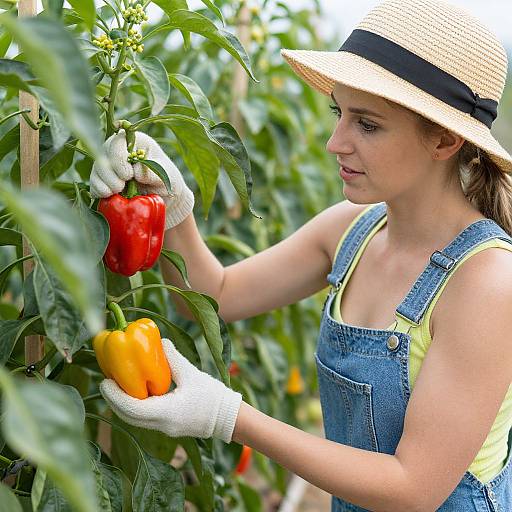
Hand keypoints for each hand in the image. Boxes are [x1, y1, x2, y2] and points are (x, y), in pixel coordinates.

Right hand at [89, 130, 193, 228]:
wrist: (165, 199)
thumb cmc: (168, 182)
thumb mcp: (167, 176)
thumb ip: (154, 171)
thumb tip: (135, 170)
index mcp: (136, 142)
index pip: (118, 141)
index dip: (118, 158)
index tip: (128, 175)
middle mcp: (119, 150)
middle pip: (102, 154)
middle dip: (109, 173)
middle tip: (121, 187)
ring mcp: (109, 165)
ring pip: (96, 169)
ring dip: (103, 182)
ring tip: (117, 192)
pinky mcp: (104, 181)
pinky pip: (94, 183)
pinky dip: (98, 190)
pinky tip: (108, 196)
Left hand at [99, 339, 242, 442]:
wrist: (229, 418)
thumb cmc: (213, 396)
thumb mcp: (191, 373)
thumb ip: (173, 358)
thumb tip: (158, 341)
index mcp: (166, 413)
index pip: (131, 408)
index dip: (115, 395)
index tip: (105, 381)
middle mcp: (161, 425)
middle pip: (128, 417)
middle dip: (113, 400)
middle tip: (106, 381)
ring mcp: (164, 429)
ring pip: (134, 420)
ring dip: (123, 404)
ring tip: (117, 385)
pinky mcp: (168, 428)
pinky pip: (144, 419)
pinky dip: (135, 407)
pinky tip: (135, 392)